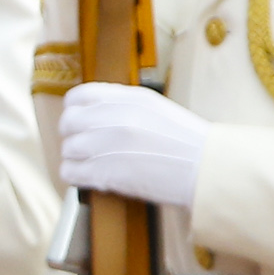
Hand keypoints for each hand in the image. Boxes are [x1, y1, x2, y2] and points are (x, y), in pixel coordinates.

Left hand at [57, 81, 207, 210]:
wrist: (206, 170)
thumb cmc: (187, 144)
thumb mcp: (155, 109)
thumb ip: (123, 106)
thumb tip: (96, 112)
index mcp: (126, 98)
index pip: (77, 96)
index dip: (75, 111)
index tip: (81, 122)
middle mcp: (112, 117)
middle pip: (67, 122)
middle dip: (73, 136)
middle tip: (86, 148)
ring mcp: (105, 145)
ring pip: (67, 149)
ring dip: (76, 159)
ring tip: (94, 165)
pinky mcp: (103, 173)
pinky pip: (69, 172)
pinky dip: (77, 176)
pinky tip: (92, 178)